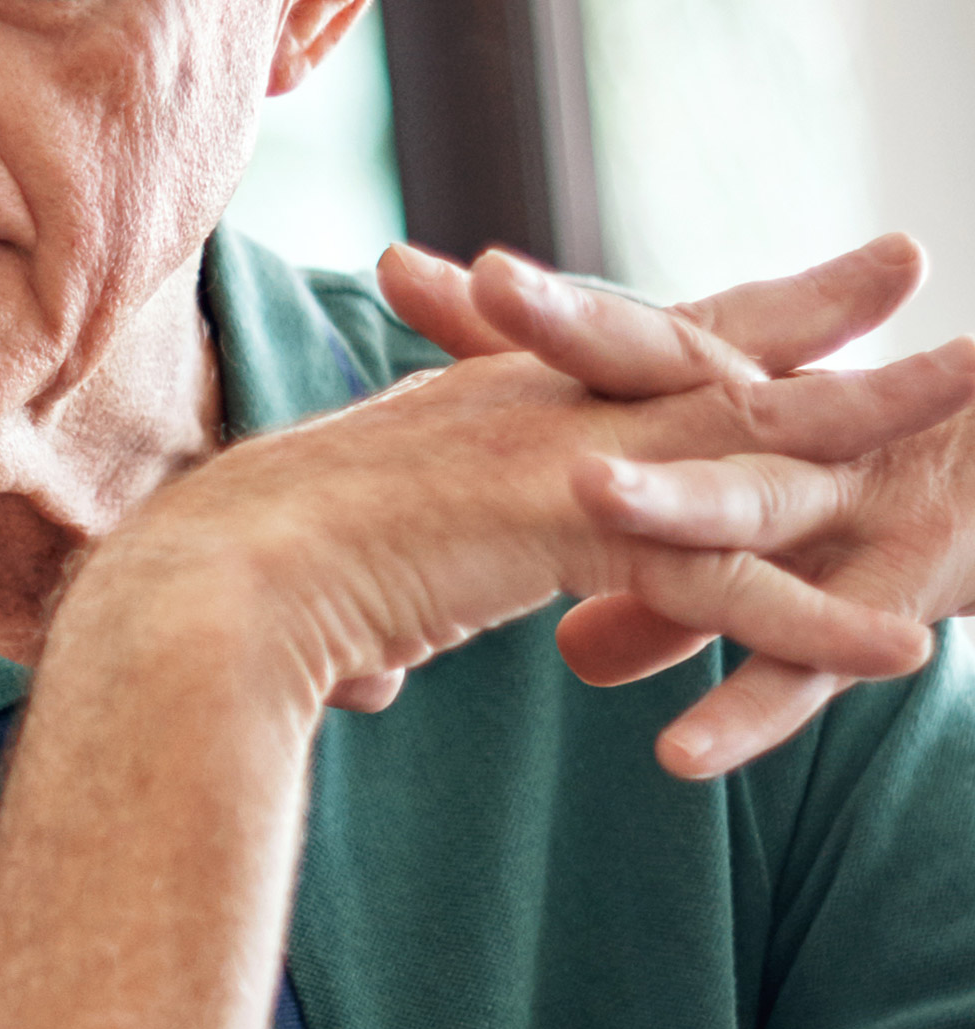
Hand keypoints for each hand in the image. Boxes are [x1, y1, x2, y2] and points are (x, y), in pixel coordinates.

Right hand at [92, 269, 973, 732]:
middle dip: (820, 314)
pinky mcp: (571, 535)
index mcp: (481, 418)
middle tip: (915, 269)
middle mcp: (532, 416)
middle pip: (707, 354)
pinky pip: (724, 586)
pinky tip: (908, 649)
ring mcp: (559, 463)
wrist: (200, 599)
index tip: (774, 288)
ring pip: (752, 446)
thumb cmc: (231, 604)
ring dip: (882, 427)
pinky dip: (817, 623)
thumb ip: (376, 630)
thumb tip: (362, 684)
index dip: (704, 318)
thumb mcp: (332, 605)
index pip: (615, 351)